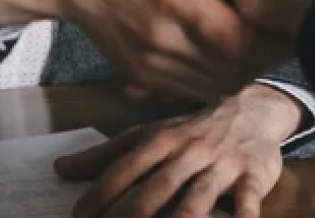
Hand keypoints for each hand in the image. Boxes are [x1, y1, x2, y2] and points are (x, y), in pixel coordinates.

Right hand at [55, 0, 283, 102]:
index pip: (234, 37)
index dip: (265, 39)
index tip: (283, 25)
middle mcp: (159, 32)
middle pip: (230, 67)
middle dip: (263, 57)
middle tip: (280, 41)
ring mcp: (149, 59)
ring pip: (216, 83)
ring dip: (244, 71)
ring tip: (260, 51)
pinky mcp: (142, 75)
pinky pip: (193, 90)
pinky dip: (218, 80)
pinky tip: (229, 63)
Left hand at [55, 85, 298, 217]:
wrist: (253, 108)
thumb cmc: (191, 129)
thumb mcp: (149, 134)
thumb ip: (107, 155)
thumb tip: (60, 169)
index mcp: (160, 139)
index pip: (126, 167)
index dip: (103, 192)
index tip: (79, 215)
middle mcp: (189, 151)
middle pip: (158, 185)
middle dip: (135, 211)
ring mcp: (222, 164)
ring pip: (199, 194)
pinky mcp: (253, 177)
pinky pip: (249, 201)